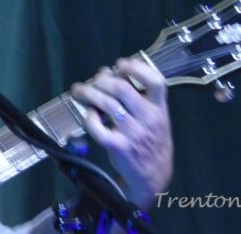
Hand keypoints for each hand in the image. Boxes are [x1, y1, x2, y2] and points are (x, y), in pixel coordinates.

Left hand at [69, 57, 173, 208]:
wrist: (154, 177)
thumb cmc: (150, 141)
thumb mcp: (155, 118)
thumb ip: (137, 97)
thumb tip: (106, 72)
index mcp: (160, 109)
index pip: (156, 82)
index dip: (137, 68)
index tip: (120, 63)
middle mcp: (149, 119)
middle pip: (122, 89)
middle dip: (102, 80)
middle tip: (93, 80)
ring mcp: (134, 134)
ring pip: (107, 105)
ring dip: (89, 94)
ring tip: (80, 90)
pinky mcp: (119, 147)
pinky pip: (98, 128)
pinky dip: (89, 117)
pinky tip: (88, 114)